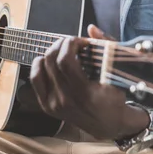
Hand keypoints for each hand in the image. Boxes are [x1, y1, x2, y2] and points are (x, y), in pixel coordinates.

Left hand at [29, 24, 148, 139]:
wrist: (109, 124)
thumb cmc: (115, 97)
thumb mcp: (117, 74)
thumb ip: (106, 48)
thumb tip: (91, 28)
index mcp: (84, 94)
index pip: (65, 61)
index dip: (71, 44)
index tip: (81, 41)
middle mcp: (66, 100)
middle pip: (51, 61)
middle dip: (61, 44)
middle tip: (72, 42)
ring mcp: (54, 105)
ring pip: (40, 69)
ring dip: (50, 53)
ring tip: (62, 50)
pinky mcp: (47, 107)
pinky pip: (35, 80)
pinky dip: (39, 66)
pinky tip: (48, 60)